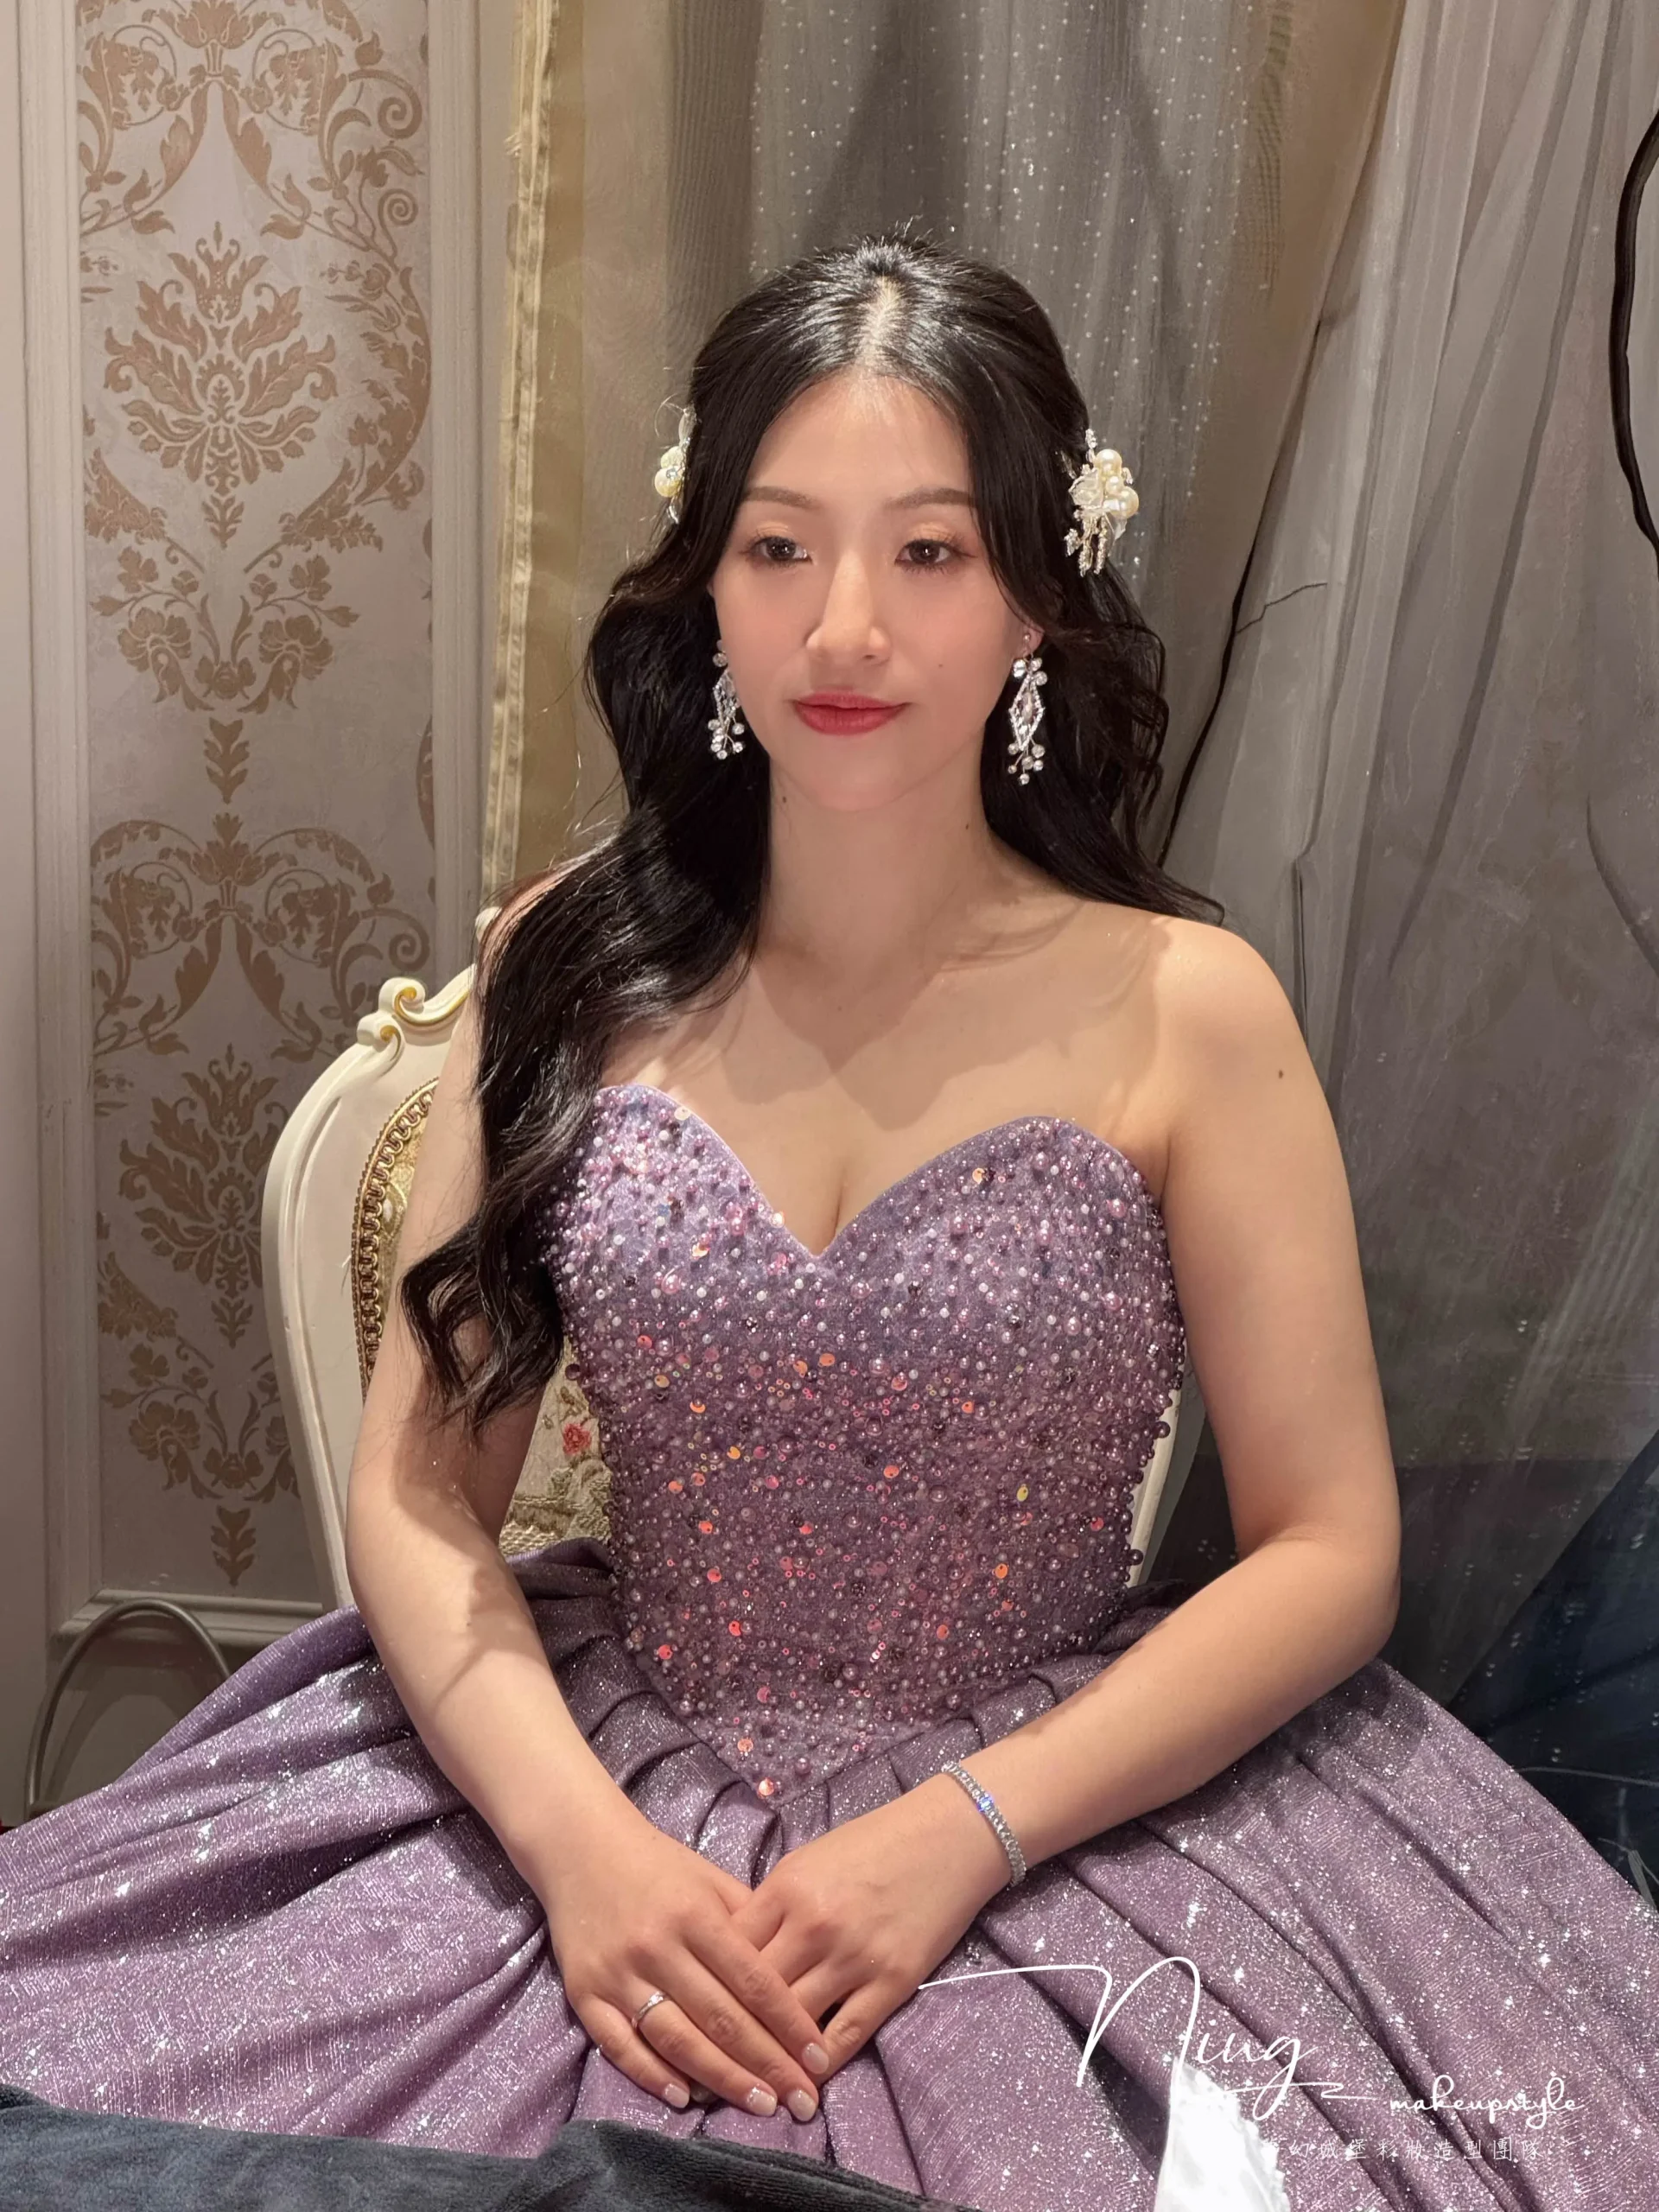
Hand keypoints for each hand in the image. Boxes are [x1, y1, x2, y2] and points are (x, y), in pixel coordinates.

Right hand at [536, 1803, 830, 2117]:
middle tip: (802, 2101)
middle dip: (767, 2064)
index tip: (818, 2059)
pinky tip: (685, 2098)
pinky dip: (651, 2074)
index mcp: (695, 1914)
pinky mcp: (584, 1993)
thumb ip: (750, 1921)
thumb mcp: (710, 1879)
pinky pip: (620, 2045)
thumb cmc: (657, 1864)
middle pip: (721, 2018)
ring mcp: (618, 1973)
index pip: (754, 1980)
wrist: (581, 1846)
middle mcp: (658, 1945)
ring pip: (676, 2038)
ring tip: (760, 2104)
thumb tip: (797, 1970)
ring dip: (721, 2079)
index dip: (790, 2024)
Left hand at [725, 1773, 1013, 2081]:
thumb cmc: (871, 1843)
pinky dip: (820, 2064)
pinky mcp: (891, 1983)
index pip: (729, 1951)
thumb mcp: (806, 1862)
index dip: (705, 1986)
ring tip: (749, 2088)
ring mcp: (853, 1957)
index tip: (689, 2015)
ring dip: (770, 2058)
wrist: (946, 1838)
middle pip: (754, 1993)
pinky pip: (845, 2036)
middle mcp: (813, 1926)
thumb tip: (735, 1955)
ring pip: (794, 2022)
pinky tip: (804, 2082)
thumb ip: (770, 1906)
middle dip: (728, 2032)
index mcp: (786, 1889)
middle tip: (704, 2066)